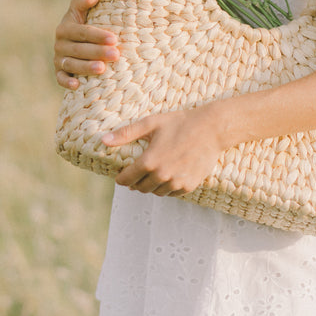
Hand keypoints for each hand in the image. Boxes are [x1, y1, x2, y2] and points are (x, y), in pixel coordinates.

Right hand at [54, 0, 120, 89]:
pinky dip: (67, 82)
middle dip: (97, 52)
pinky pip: (60, 79)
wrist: (76, 40)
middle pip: (79, 49)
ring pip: (71, 65)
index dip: (97, 35)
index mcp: (65, 28)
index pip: (82, 32)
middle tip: (115, 54)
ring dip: (86, 67)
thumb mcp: (81, 11)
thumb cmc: (84, 22)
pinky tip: (77, 85)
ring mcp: (59, 59)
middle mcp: (59, 44)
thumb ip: (83, 1)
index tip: (113, 38)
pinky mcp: (59, 72)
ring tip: (102, 69)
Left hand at [103, 104, 224, 196]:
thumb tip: (103, 140)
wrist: (211, 129)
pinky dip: (167, 187)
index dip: (121, 178)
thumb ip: (126, 134)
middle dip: (136, 182)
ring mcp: (176, 182)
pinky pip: (172, 193)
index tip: (121, 176)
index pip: (126, 179)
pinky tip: (169, 175)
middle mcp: (161, 175)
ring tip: (154, 174)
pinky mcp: (189, 186)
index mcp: (149, 161)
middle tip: (137, 174)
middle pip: (140, 188)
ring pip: (156, 192)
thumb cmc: (180, 123)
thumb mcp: (151, 123)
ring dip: (151, 186)